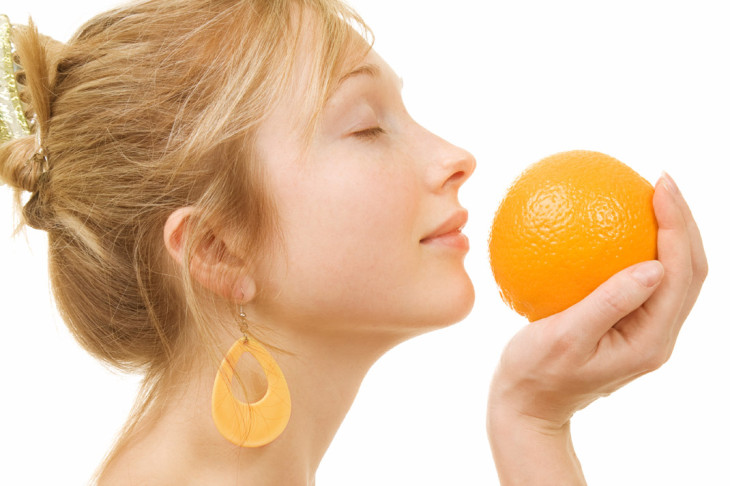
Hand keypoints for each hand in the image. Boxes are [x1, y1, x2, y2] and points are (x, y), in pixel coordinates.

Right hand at [488, 172, 707, 428]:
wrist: (529, 407)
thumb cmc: (536, 375)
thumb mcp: (565, 339)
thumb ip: (609, 304)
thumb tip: (653, 266)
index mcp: (651, 340)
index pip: (681, 274)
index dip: (678, 226)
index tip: (659, 186)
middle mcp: (657, 335)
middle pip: (690, 270)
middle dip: (684, 221)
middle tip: (661, 180)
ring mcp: (644, 331)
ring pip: (673, 274)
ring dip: (669, 233)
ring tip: (649, 194)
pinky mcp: (626, 325)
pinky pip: (643, 279)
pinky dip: (639, 247)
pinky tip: (611, 226)